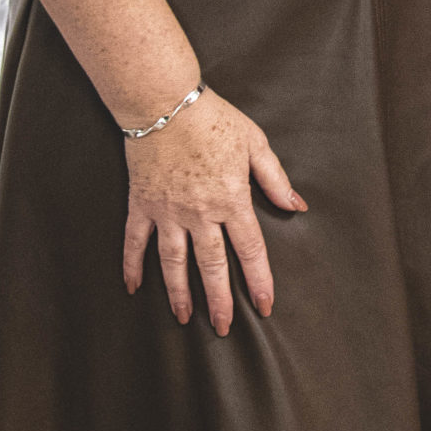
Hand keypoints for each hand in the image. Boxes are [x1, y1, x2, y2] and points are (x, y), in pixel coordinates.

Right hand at [121, 86, 305, 334]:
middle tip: (222, 328)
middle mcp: (200, 213)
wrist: (165, 102)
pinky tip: (133, 287)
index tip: (264, 306)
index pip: (250, 250)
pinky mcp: (142, 204)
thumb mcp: (255, 144)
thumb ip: (275, 179)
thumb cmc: (214, 120)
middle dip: (219, 300)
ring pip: (174, 263)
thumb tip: (297, 206)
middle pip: (212, 266)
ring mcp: (167, 212)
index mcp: (231, 200)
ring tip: (183, 318)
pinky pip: (135, 241)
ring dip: (179, 293)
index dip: (259, 281)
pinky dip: (132, 265)